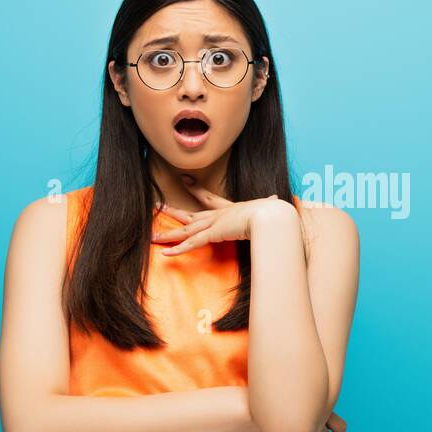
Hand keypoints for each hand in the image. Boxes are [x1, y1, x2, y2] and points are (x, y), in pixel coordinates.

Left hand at [152, 175, 291, 255]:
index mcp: (230, 209)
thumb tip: (279, 199)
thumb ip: (270, 205)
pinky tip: (165, 252)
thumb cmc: (272, 212)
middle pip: (190, 214)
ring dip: (168, 234)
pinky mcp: (213, 234)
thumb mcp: (269, 208)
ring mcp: (214, 224)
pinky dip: (178, 249)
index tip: (183, 179)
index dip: (195, 189)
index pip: (208, 198)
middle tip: (156, 205)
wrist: (270, 215)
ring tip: (151, 237)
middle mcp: (218, 215)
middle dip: (172, 211)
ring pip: (185, 230)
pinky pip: (192, 244)